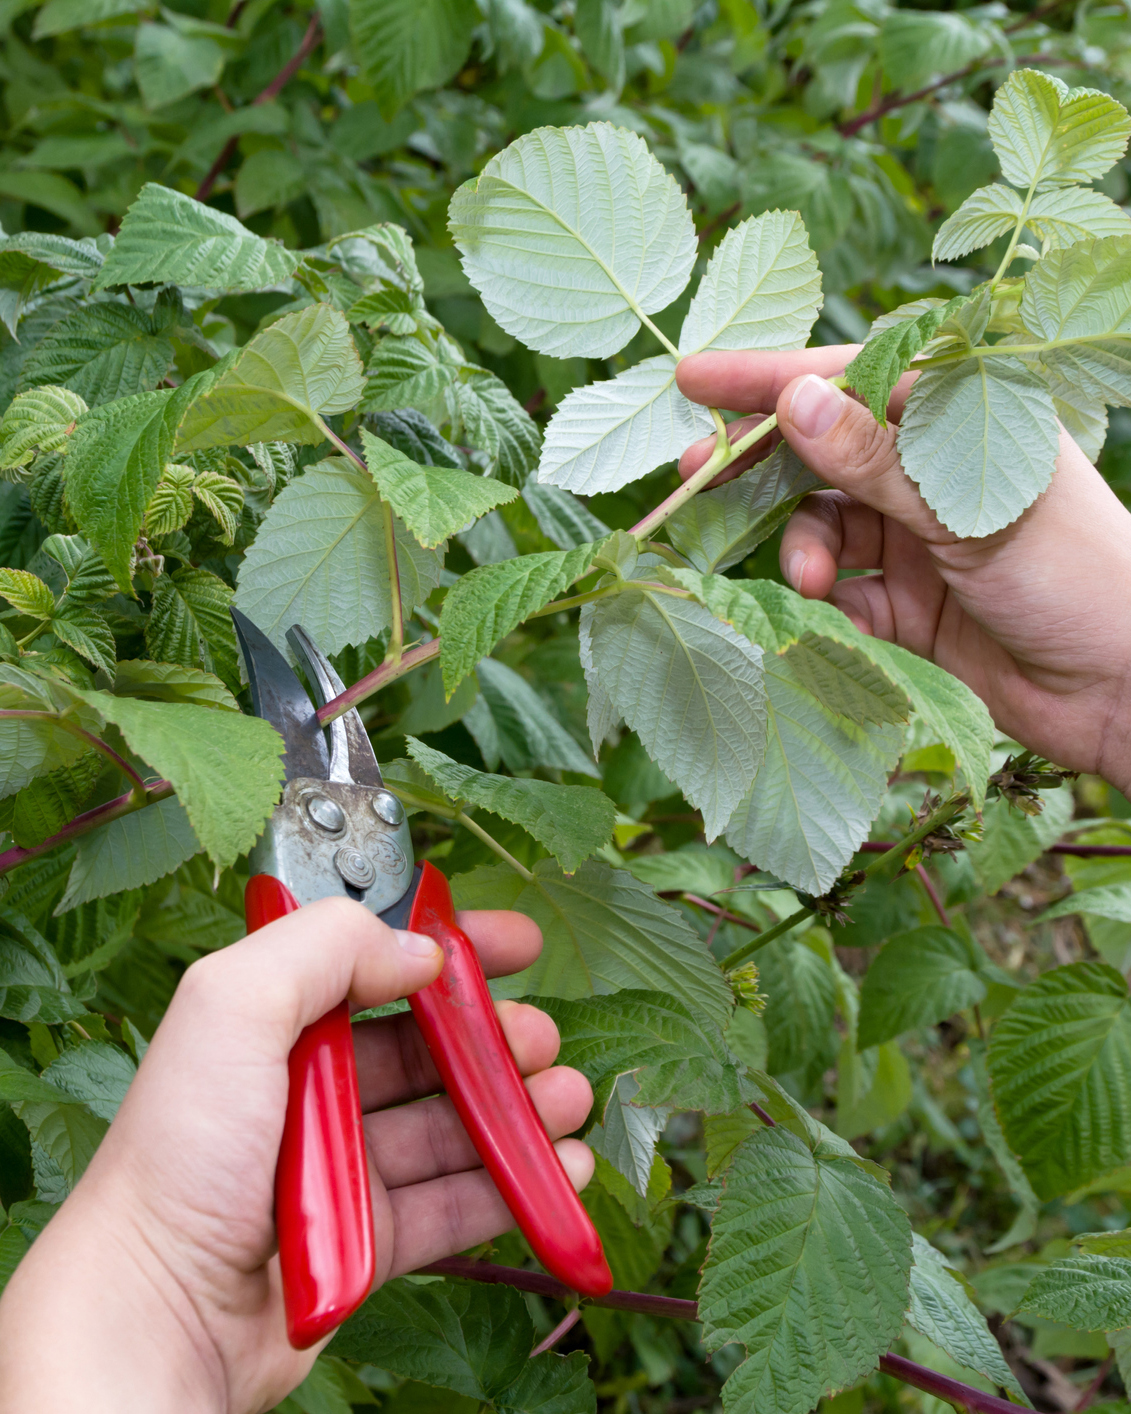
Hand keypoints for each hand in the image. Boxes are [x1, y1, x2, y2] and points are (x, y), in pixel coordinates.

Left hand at [0, 899, 592, 1413]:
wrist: (158, 1316)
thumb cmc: (180, 1159)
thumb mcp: (230, 1010)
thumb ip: (322, 948)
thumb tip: (417, 948)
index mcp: (273, 1023)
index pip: (374, 963)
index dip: (449, 947)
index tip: (514, 942)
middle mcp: (308, 1089)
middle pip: (425, 1047)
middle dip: (495, 1035)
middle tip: (545, 1036)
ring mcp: (341, 1166)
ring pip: (450, 1123)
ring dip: (518, 1108)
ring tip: (569, 1101)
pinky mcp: (367, 1239)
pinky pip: (455, 1202)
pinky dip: (511, 1186)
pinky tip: (558, 1172)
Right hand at [677, 347, 1130, 793]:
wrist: (1126, 689)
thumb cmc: (1072, 573)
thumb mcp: (964, 508)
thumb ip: (873, 458)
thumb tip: (792, 399)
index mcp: (962, 418)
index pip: (853, 377)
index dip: (769, 378)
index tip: (693, 380)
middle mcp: (932, 472)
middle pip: (824, 451)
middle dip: (761, 466)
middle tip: (696, 478)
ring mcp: (918, 540)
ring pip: (824, 526)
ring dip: (803, 550)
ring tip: (807, 582)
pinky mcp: (908, 607)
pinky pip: (840, 594)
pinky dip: (825, 606)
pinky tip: (826, 618)